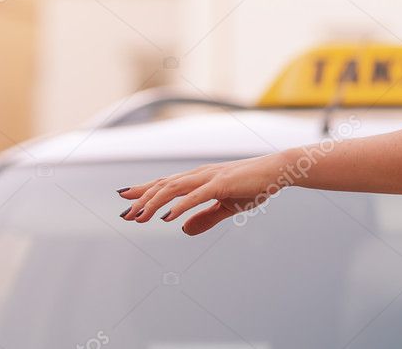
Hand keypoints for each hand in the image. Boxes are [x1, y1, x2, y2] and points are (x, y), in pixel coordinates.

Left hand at [117, 152, 292, 234]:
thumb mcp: (227, 207)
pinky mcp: (221, 184)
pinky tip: (166, 217)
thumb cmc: (254, 186)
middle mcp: (200, 175)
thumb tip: (183, 230)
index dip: (144, 191)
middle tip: (124, 214)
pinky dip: (178, 206)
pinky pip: (195, 196)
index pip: (166, 184)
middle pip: (163, 185)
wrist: (277, 171)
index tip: (125, 200)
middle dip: (141, 199)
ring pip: (173, 189)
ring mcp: (210, 178)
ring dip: (153, 203)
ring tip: (138, 217)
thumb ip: (205, 218)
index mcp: (200, 179)